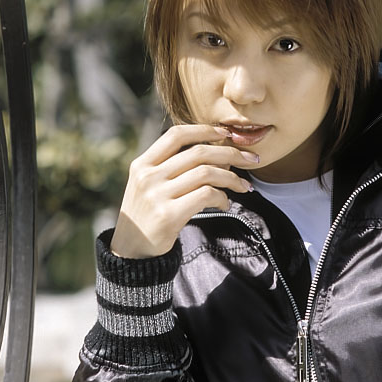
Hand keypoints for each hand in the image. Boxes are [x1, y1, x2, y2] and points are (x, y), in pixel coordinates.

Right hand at [110, 124, 258, 257]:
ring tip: (243, 187)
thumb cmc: (147, 215)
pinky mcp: (168, 215)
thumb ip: (172, 167)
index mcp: (142, 164)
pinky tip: (225, 204)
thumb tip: (219, 153)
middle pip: (198, 153)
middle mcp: (148, 176)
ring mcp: (157, 195)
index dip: (204, 130)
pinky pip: (206, 195)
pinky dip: (222, 197)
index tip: (226, 134)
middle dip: (231, 153)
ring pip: (207, 173)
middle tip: (251, 159)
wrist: (130, 251)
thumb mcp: (148, 185)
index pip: (176, 135)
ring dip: (232, 178)